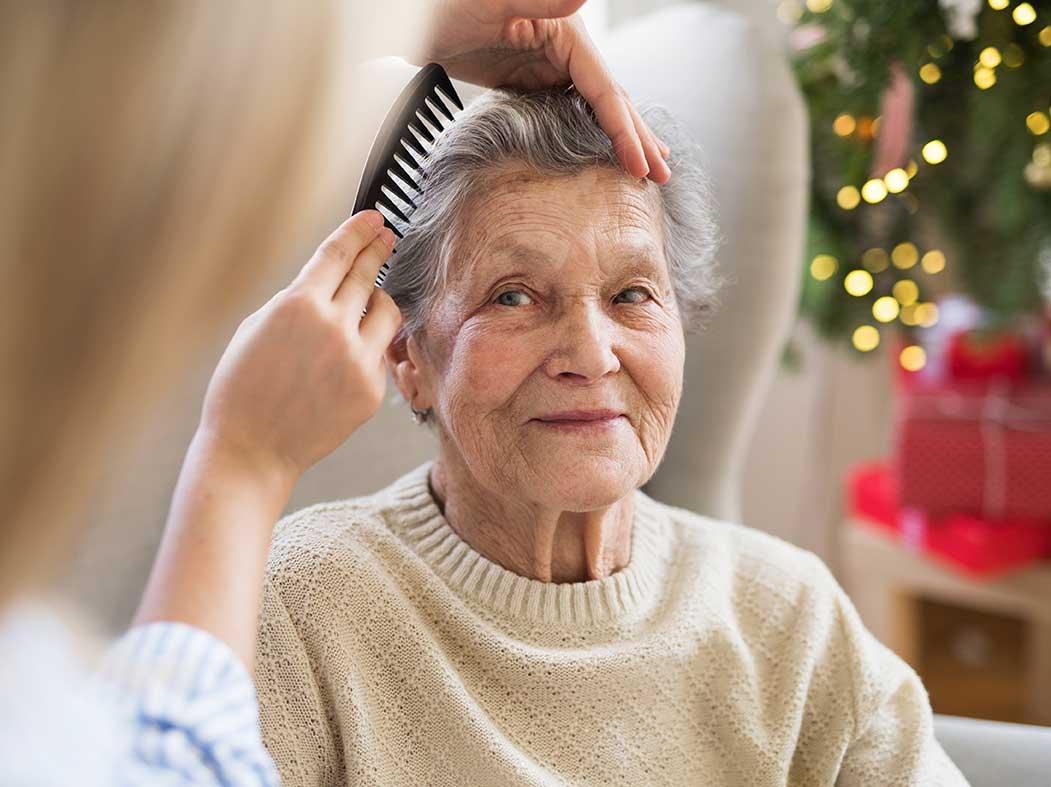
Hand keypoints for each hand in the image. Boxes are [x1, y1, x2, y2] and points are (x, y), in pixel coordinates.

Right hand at [197, 210, 402, 484]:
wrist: (252, 449)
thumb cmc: (243, 389)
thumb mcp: (257, 327)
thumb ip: (297, 301)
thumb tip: (328, 283)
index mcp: (298, 306)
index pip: (338, 254)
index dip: (359, 231)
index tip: (374, 219)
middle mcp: (334, 328)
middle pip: (367, 275)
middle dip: (378, 250)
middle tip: (387, 237)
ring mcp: (357, 359)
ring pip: (387, 311)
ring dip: (378, 300)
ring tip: (367, 301)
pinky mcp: (371, 389)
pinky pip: (379, 352)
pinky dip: (367, 346)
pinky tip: (345, 357)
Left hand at [414, 0, 670, 182]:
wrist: (413, 17)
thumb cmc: (448, 2)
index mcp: (567, 34)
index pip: (606, 91)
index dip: (625, 131)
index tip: (640, 167)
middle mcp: (566, 48)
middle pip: (611, 100)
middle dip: (638, 138)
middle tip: (663, 175)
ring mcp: (549, 64)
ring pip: (595, 108)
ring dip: (622, 137)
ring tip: (646, 165)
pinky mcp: (530, 79)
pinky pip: (569, 111)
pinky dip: (590, 132)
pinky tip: (600, 149)